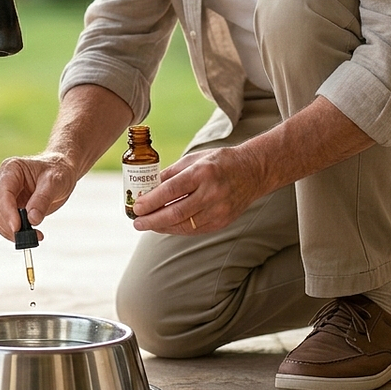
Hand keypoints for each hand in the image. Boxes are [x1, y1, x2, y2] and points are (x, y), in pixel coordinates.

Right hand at [0, 152, 78, 240]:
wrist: (60, 172)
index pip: (2, 193)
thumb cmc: (57, 171)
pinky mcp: (8, 208)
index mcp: (11, 169)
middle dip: (9, 225)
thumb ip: (42, 199)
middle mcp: (2, 181)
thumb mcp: (54, 182)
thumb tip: (32, 219)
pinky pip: (3, 223)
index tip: (17, 227)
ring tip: (34, 236)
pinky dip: (14, 233)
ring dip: (11, 232)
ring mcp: (3, 195)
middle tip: (29, 237)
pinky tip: (32, 234)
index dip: (7, 211)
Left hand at [129, 147, 261, 234]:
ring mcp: (220, 210)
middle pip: (175, 212)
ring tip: (147, 224)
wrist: (254, 171)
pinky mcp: (223, 221)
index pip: (171, 191)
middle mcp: (212, 193)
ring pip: (184, 225)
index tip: (136, 207)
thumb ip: (170, 174)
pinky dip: (177, 229)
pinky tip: (164, 226)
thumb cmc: (219, 162)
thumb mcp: (194, 159)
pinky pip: (194, 230)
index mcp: (203, 173)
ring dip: (162, 227)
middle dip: (152, 220)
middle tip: (137, 222)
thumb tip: (147, 188)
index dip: (151, 201)